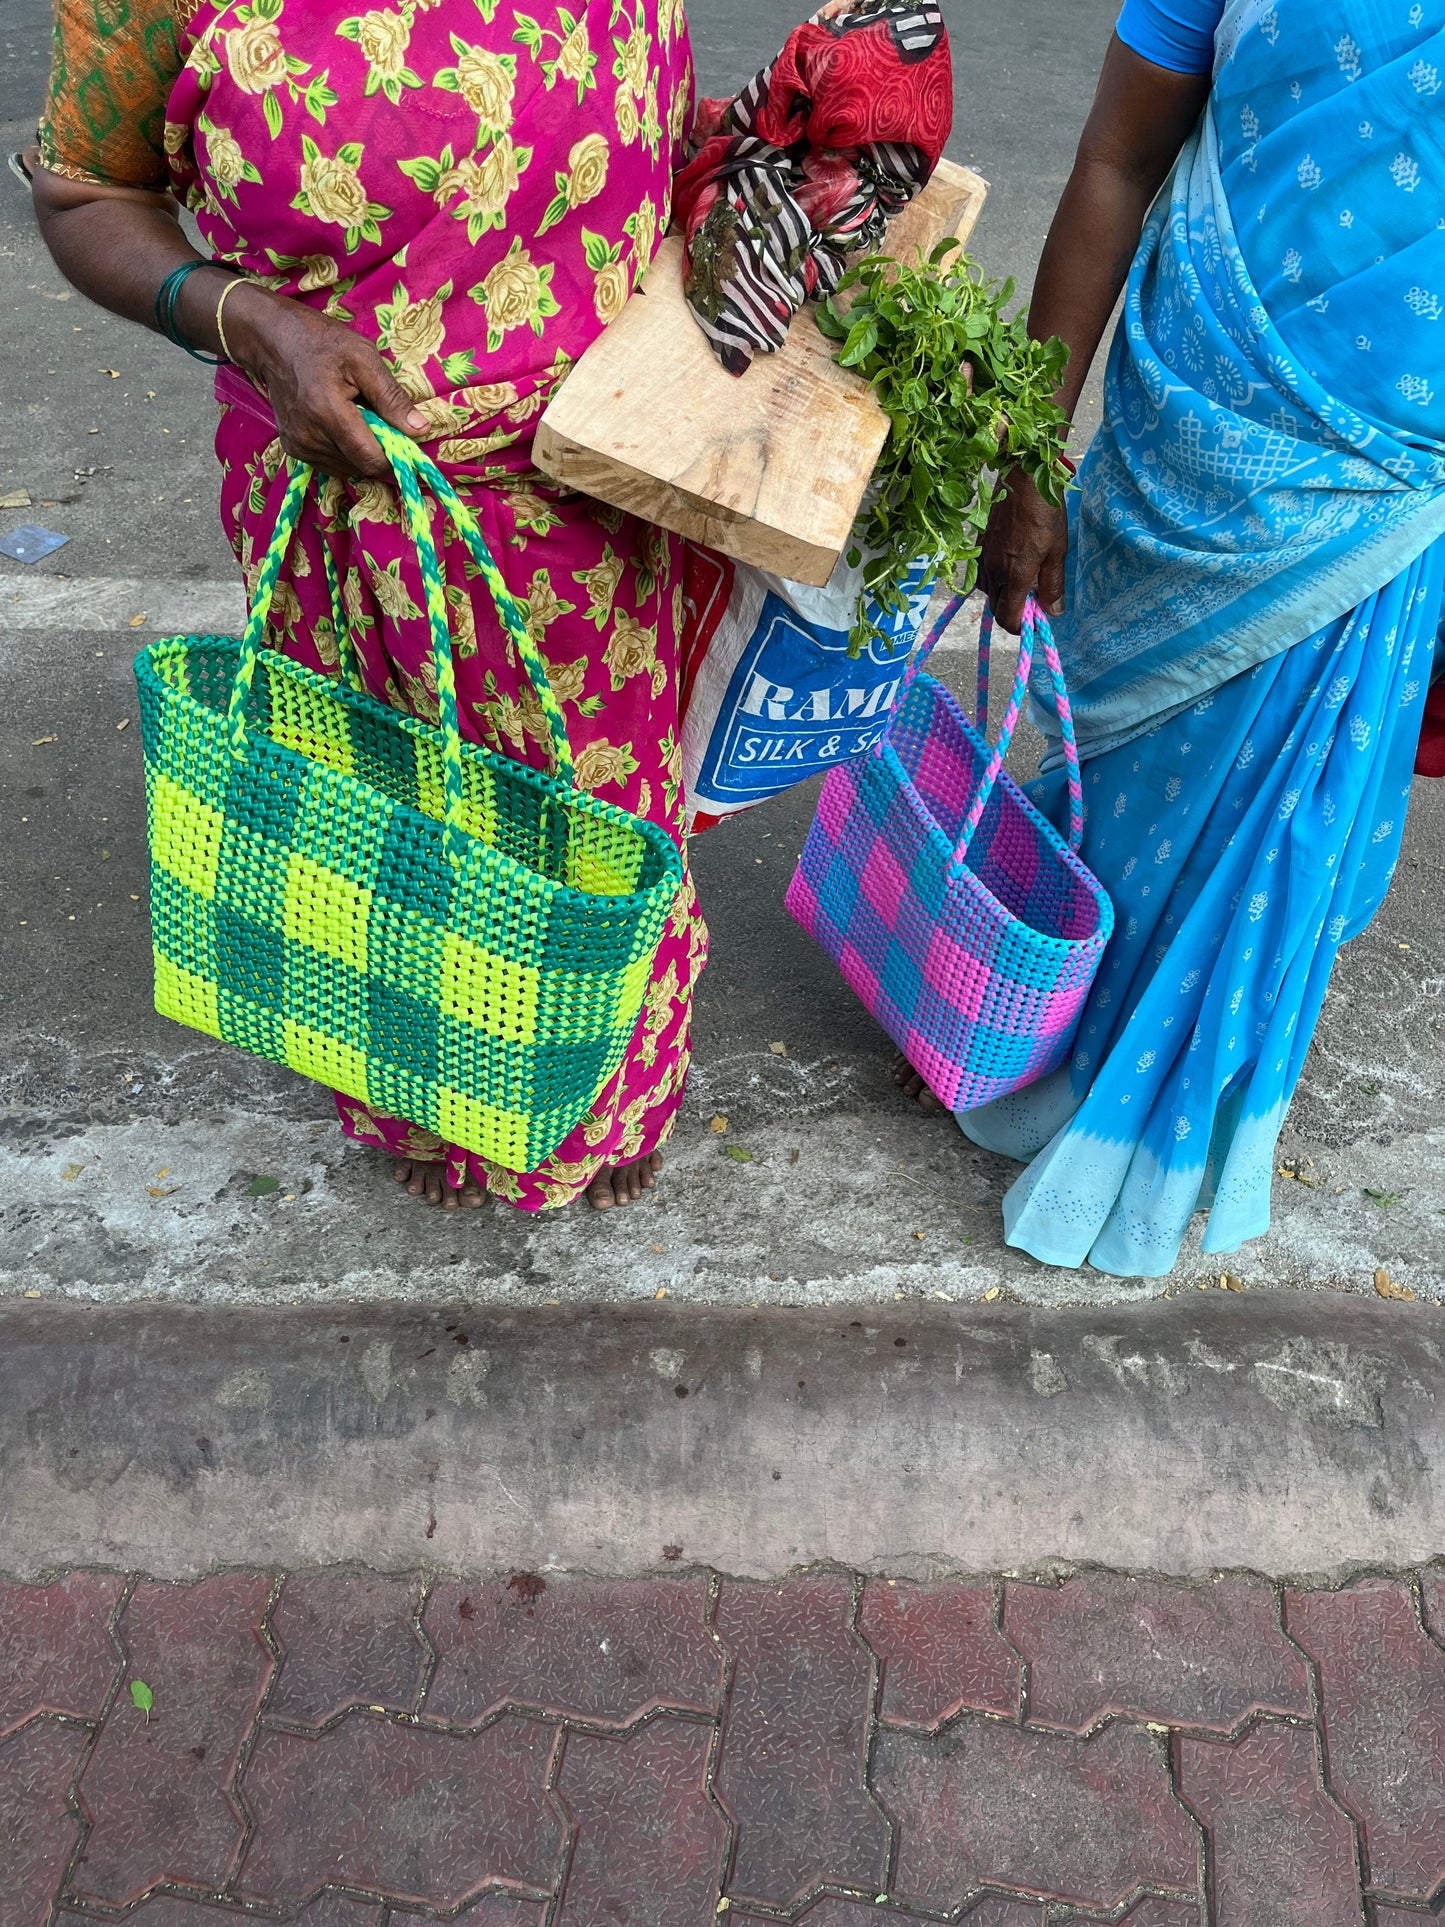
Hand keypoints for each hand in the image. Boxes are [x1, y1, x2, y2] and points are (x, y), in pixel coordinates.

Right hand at [219, 284, 426, 479]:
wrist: (273, 340)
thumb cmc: (321, 342)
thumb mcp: (363, 358)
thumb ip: (392, 398)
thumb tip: (421, 430)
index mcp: (328, 413)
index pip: (371, 459)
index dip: (395, 456)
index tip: (408, 442)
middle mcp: (310, 437)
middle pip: (361, 467)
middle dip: (379, 451)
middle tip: (382, 422)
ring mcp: (298, 446)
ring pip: (348, 469)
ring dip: (362, 452)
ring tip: (358, 419)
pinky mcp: (293, 449)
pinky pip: (331, 464)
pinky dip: (345, 452)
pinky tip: (342, 426)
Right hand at [977, 466, 1068, 634]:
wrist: (1022, 478)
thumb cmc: (1044, 512)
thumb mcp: (1057, 551)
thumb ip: (1052, 584)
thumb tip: (1053, 611)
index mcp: (1013, 576)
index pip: (1007, 617)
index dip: (1019, 627)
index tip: (1033, 623)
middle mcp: (993, 571)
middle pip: (995, 608)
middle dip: (1012, 612)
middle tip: (1032, 602)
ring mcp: (982, 558)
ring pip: (987, 591)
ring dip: (1002, 595)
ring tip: (1022, 582)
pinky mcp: (978, 546)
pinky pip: (982, 574)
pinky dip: (994, 579)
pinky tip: (1009, 566)